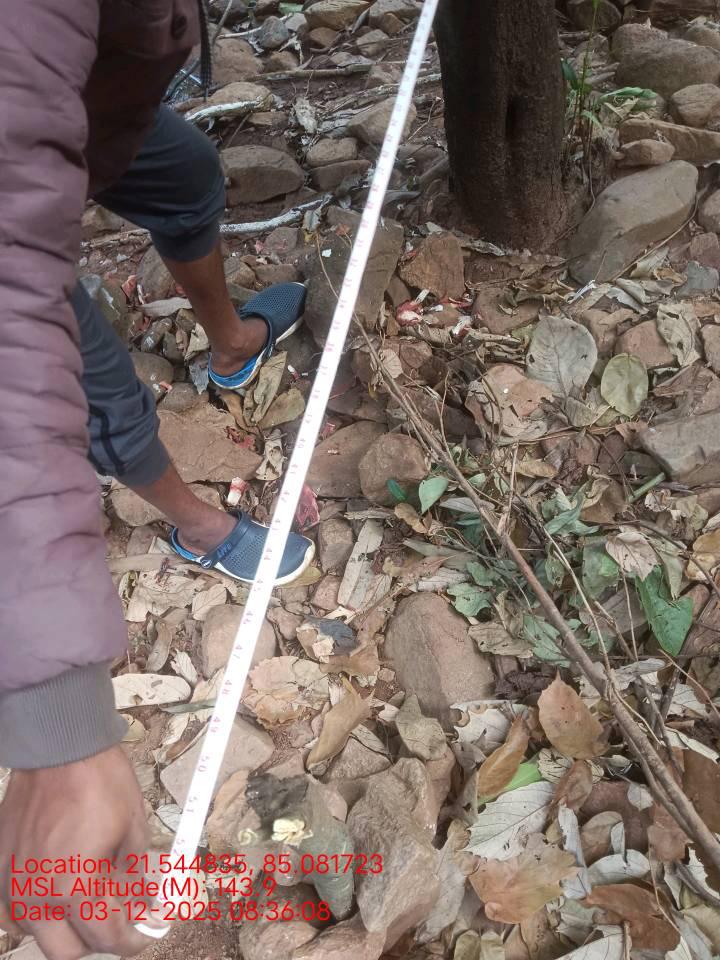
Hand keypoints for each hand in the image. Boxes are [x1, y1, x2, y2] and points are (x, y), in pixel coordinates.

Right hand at [0, 745, 160, 958]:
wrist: (60, 747)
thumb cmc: (100, 782)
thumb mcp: (133, 829)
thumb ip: (136, 877)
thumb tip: (142, 903)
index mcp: (76, 888)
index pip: (107, 938)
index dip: (133, 941)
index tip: (145, 933)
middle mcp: (38, 895)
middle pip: (68, 951)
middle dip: (98, 940)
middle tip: (119, 919)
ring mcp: (13, 884)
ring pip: (38, 934)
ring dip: (65, 927)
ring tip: (89, 900)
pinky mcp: (0, 867)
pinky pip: (14, 911)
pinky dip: (36, 911)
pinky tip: (55, 891)